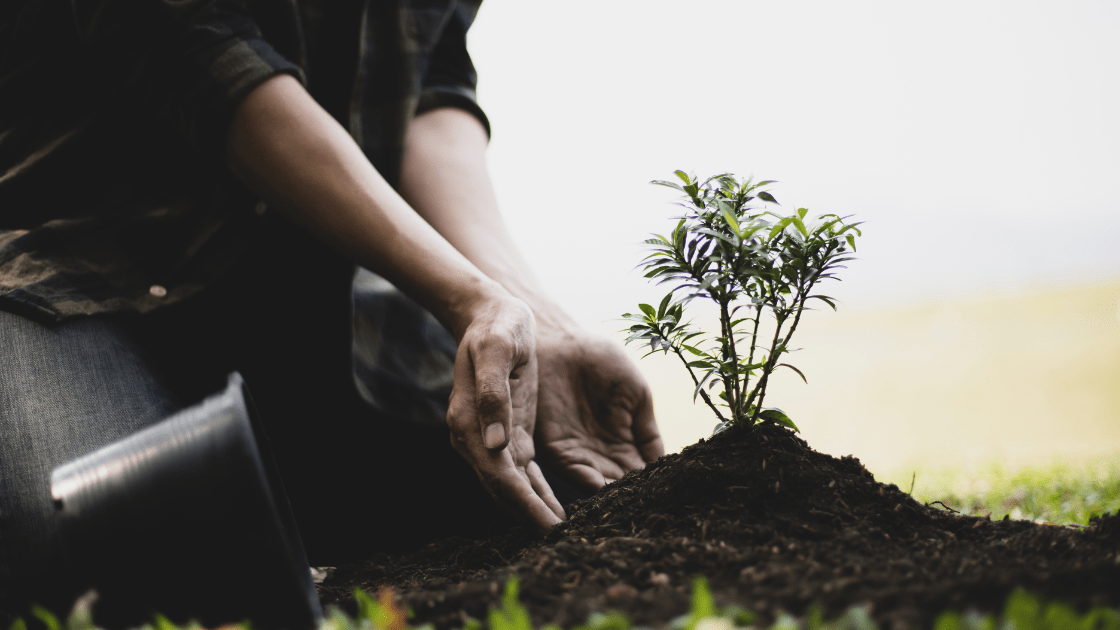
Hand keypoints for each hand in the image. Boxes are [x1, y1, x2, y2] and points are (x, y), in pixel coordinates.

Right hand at [446, 292, 564, 531]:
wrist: (490, 314)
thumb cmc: (495, 328)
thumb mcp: (495, 350)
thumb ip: (493, 395)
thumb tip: (495, 444)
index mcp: (467, 421)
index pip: (497, 474)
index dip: (523, 502)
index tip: (548, 524)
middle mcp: (474, 437)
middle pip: (502, 488)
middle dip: (530, 515)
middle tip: (562, 538)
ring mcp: (491, 437)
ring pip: (512, 486)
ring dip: (534, 508)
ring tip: (563, 530)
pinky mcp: (510, 433)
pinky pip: (522, 472)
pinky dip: (537, 491)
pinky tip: (556, 508)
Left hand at [533, 326, 663, 491]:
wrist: (562, 343)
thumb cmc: (603, 362)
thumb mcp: (637, 394)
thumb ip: (649, 430)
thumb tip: (663, 465)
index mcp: (624, 440)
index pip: (642, 470)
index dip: (654, 483)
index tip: (669, 494)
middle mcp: (602, 452)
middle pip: (623, 484)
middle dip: (635, 497)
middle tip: (651, 507)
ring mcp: (580, 453)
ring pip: (603, 485)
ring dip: (616, 497)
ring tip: (633, 506)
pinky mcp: (557, 451)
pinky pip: (578, 475)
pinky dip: (594, 487)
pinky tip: (610, 493)